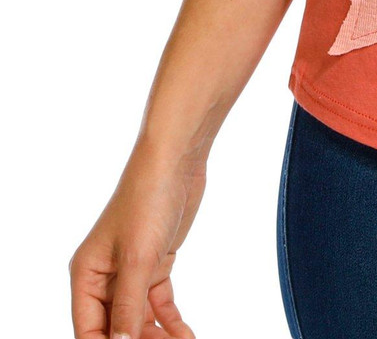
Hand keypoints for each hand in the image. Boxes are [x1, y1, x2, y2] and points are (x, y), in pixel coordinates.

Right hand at [70, 143, 205, 338]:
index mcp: (85, 275)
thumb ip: (128, 306)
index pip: (89, 330)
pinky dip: (170, 321)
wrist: (177, 161)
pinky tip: (184, 335)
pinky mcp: (155, 262)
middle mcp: (103, 277)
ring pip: (137, 319)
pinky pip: (158, 303)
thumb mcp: (138, 258)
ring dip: (157, 337)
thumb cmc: (148, 200)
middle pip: (115, 328)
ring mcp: (130, 270)